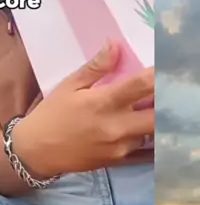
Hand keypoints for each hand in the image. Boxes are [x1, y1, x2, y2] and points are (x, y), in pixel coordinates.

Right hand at [13, 41, 153, 177]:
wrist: (37, 151)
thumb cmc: (52, 114)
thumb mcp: (69, 86)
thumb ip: (95, 67)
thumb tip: (114, 45)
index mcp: (103, 102)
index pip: (141, 85)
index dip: (159, 74)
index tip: (166, 66)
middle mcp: (116, 126)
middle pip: (159, 115)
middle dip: (166, 101)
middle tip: (167, 90)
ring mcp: (120, 146)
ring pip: (153, 132)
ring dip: (155, 118)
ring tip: (150, 106)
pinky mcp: (119, 160)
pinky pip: (144, 148)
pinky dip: (147, 135)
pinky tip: (142, 126)